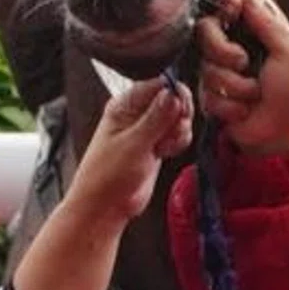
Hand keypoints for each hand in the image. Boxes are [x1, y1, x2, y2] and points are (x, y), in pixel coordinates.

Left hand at [63, 76, 193, 228]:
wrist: (105, 204)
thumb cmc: (108, 173)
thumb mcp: (134, 144)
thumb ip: (156, 119)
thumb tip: (173, 92)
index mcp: (125, 104)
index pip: (157, 85)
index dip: (175, 92)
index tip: (182, 108)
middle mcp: (137, 113)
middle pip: (173, 99)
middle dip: (180, 115)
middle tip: (172, 132)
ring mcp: (147, 129)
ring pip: (178, 119)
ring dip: (179, 132)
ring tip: (163, 147)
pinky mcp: (156, 144)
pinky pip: (177, 135)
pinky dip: (178, 143)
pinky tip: (165, 153)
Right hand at [199, 0, 288, 156]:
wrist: (275, 138)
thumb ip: (270, 22)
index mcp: (260, 26)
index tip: (230, 8)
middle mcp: (237, 40)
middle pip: (208, 26)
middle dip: (224, 49)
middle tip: (243, 63)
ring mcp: (221, 64)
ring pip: (205, 60)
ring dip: (232, 83)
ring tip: (252, 95)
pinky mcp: (209, 88)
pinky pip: (204, 86)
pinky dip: (227, 102)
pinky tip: (242, 109)